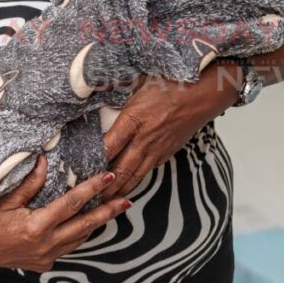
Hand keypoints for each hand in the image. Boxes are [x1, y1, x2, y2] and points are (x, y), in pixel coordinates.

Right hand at [0, 155, 131, 271]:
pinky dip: (78, 234)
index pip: (71, 203)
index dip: (92, 189)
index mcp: (37, 226)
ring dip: (95, 224)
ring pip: (79, 239)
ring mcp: (46, 256)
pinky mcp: (43, 263)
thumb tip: (45, 160)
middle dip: (107, 211)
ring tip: (110, 209)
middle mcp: (46, 244)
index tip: (107, 176)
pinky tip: (84, 225)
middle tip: (125, 199)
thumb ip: (29, 183)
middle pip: (85, 225)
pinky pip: (67, 247)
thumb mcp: (4, 199)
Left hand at [101, 69, 236, 199]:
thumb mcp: (138, 80)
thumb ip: (115, 85)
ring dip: (120, 190)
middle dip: (105, 186)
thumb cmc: (171, 83)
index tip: (79, 169)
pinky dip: (136, 181)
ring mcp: (157, 148)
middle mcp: (145, 139)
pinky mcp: (166, 152)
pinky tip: (127, 187)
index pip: (110, 145)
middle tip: (89, 198)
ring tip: (104, 202)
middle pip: (121, 168)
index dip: (94, 159)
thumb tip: (94, 82)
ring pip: (135, 174)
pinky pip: (148, 170)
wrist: (204, 94)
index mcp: (134, 119)